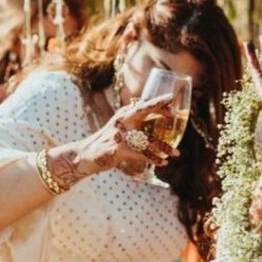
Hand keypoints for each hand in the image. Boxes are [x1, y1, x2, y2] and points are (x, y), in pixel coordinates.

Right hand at [52, 94, 177, 185]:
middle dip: (159, 109)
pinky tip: (163, 163)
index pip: (142, 105)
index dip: (157, 102)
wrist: (84, 155)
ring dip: (164, 147)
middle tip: (176, 114)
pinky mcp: (118, 150)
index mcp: (123, 116)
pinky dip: (153, 159)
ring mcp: (119, 136)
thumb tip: (152, 116)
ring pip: (147, 139)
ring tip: (177, 153)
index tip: (171, 98)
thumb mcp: (119, 128)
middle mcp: (121, 122)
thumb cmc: (107, 142)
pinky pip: (140, 155)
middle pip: (142, 111)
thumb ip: (134, 122)